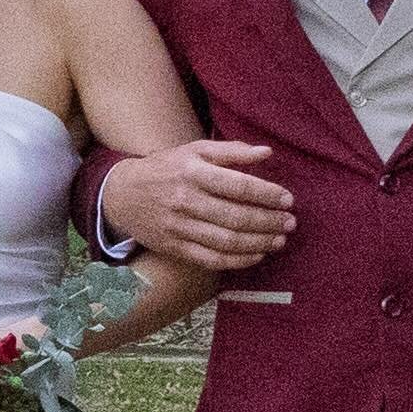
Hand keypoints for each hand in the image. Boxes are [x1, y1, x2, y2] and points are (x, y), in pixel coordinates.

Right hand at [100, 138, 293, 268]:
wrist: (122, 195)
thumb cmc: (166, 168)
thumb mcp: (194, 150)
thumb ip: (232, 151)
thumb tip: (267, 152)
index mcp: (193, 172)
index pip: (238, 185)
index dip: (267, 194)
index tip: (287, 200)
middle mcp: (186, 200)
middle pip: (236, 216)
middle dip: (269, 221)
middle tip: (290, 222)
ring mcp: (179, 227)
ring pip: (227, 241)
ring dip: (259, 242)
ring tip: (279, 239)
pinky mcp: (175, 248)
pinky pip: (212, 260)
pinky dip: (238, 261)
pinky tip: (256, 255)